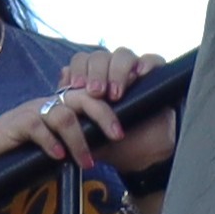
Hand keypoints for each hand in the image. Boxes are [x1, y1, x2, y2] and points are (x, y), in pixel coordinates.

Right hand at [0, 86, 127, 172]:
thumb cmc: (22, 154)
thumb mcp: (55, 147)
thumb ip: (75, 144)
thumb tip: (104, 154)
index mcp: (61, 106)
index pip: (90, 97)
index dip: (109, 106)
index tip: (127, 125)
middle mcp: (49, 103)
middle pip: (83, 97)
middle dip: (104, 114)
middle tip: (119, 136)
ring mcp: (32, 110)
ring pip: (63, 115)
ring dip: (79, 140)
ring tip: (87, 164)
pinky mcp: (16, 123)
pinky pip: (37, 126)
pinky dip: (50, 142)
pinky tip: (58, 157)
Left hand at [59, 47, 177, 174]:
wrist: (146, 158)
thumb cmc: (116, 145)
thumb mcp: (88, 133)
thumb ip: (73, 114)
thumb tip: (59, 87)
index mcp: (94, 81)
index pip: (82, 61)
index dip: (78, 69)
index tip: (76, 87)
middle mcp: (112, 73)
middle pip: (100, 56)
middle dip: (96, 72)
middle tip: (95, 93)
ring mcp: (134, 74)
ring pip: (123, 55)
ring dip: (117, 71)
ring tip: (115, 94)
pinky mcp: (155, 78)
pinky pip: (152, 60)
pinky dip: (147, 63)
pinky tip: (141, 74)